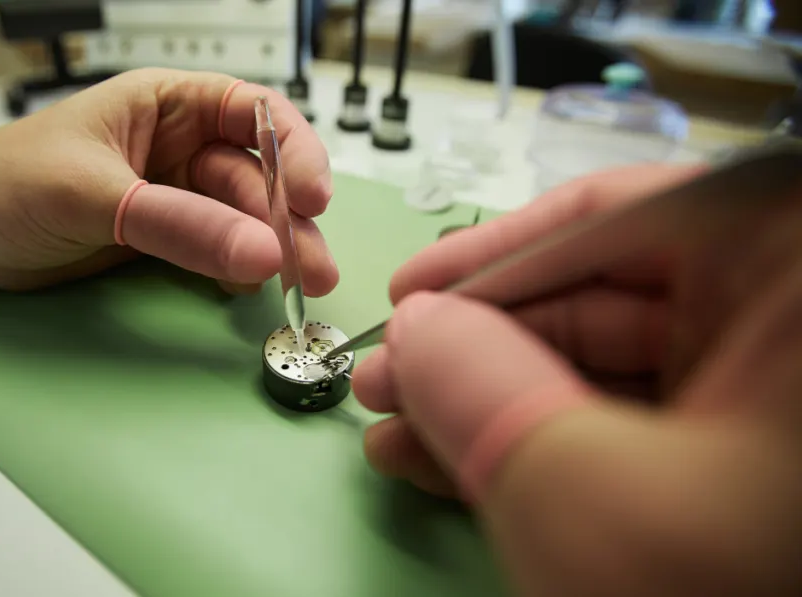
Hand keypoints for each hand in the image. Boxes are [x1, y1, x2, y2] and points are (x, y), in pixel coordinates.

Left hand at [0, 68, 337, 293]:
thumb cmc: (7, 184)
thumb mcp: (93, 197)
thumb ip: (178, 224)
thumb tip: (261, 253)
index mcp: (165, 104)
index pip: (251, 113)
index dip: (292, 150)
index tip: (312, 198)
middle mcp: (179, 144)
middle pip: (256, 174)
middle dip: (286, 219)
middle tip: (311, 268)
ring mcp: (174, 194)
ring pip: (242, 217)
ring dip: (273, 249)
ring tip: (301, 286)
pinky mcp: (163, 237)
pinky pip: (216, 249)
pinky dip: (238, 267)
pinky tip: (251, 286)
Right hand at [351, 163, 748, 498]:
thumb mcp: (590, 495)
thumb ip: (484, 388)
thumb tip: (419, 329)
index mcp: (787, 280)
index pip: (618, 218)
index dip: (492, 253)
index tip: (409, 292)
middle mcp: (779, 322)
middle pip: (601, 298)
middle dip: (473, 345)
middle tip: (387, 377)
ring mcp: (759, 398)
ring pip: (598, 372)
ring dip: (485, 401)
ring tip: (395, 430)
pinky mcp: (735, 464)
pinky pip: (619, 430)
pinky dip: (532, 447)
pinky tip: (446, 461)